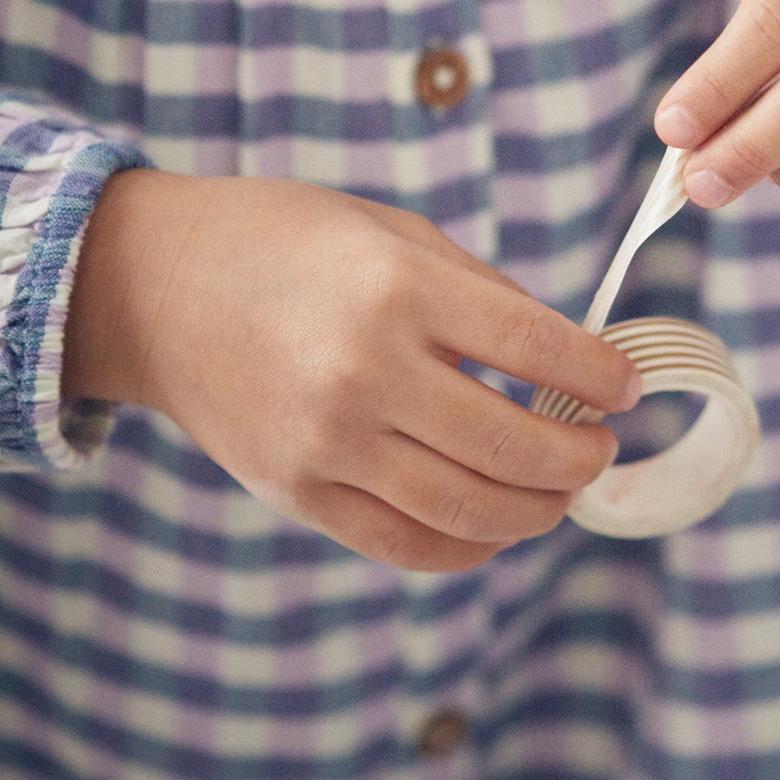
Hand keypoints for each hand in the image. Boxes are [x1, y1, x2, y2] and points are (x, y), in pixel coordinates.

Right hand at [64, 172, 640, 571]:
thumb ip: (481, 293)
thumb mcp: (392, 231)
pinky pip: (405, 545)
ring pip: (469, 511)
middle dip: (580, 457)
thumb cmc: (287, 243)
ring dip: (538, 511)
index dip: (599, 376)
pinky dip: (469, 547)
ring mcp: (328, 443)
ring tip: (561, 492)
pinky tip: (497, 526)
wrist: (154, 287)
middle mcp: (365, 372)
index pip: (534, 347)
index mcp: (398, 290)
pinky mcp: (298, 493)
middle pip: (513, 446)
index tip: (625, 387)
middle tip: (599, 448)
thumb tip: (568, 359)